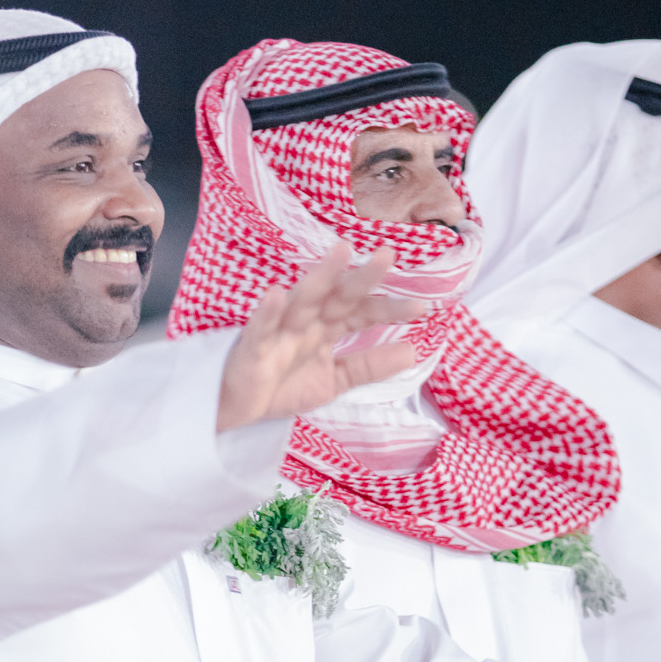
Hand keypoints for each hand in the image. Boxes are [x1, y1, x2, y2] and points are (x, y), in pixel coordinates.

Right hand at [216, 243, 421, 430]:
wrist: (238, 409)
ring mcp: (279, 331)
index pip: (362, 313)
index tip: (422, 307)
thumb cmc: (283, 386)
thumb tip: (414, 353)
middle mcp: (307, 322)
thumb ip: (368, 366)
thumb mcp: (334, 381)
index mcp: (327, 328)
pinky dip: (267, 312)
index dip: (390, 309)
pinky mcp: (252, 346)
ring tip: (341, 252)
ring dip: (320, 276)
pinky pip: (260, 327)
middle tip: (388, 255)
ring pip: (303, 300)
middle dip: (362, 278)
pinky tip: (276, 295)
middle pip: (338, 296)